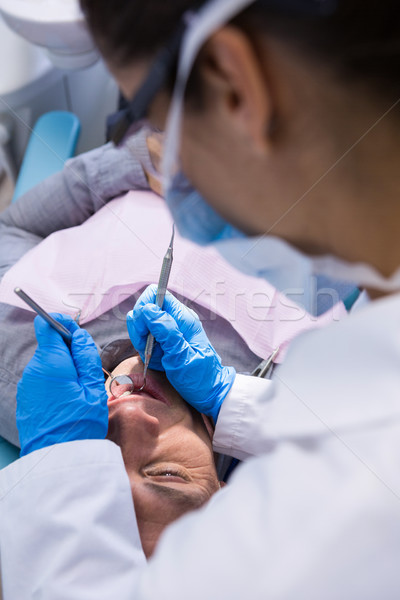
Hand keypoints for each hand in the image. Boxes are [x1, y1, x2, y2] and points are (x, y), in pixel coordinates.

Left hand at [17, 314, 107, 455]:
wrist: (57, 459)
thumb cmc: (79, 424)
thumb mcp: (93, 387)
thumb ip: (86, 356)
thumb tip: (79, 335)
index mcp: (51, 362)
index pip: (47, 324)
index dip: (63, 324)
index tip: (78, 336)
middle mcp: (33, 370)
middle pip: (50, 345)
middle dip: (69, 352)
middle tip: (87, 373)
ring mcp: (27, 385)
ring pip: (47, 364)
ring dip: (63, 369)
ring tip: (79, 392)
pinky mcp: (26, 398)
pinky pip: (42, 380)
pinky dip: (55, 383)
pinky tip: (67, 402)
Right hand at [127, 285, 235, 420]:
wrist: (209, 392)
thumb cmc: (199, 376)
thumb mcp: (181, 355)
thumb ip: (165, 330)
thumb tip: (148, 309)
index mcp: (182, 318)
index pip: (157, 294)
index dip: (144, 307)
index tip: (144, 329)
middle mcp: (175, 320)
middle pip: (145, 308)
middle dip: (139, 327)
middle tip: (147, 346)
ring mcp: (169, 331)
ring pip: (142, 324)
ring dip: (140, 339)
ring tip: (153, 355)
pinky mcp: (163, 342)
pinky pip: (145, 338)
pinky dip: (144, 348)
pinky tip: (154, 359)